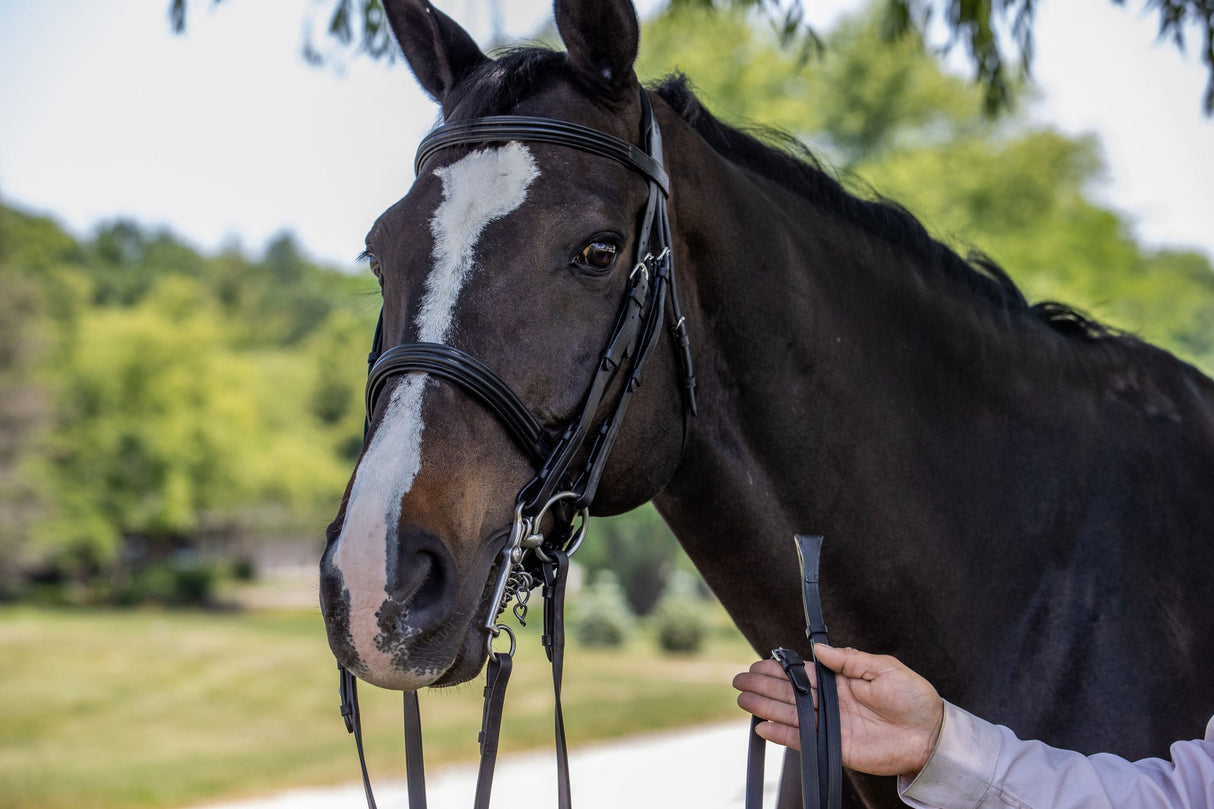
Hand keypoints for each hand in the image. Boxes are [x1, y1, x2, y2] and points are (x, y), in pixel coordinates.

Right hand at [732, 644, 943, 776]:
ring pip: (791, 715)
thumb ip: (849, 660)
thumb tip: (819, 650)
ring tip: (743, 701)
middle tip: (739, 681)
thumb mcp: (883, 668)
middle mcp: (832, 703)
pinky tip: (763, 727)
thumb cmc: (913, 698)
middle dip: (764, 686)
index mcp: (841, 681)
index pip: (802, 674)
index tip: (757, 664)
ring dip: (766, 708)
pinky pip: (804, 741)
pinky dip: (783, 736)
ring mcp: (831, 726)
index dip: (779, 670)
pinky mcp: (835, 748)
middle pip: (790, 693)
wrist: (931, 735)